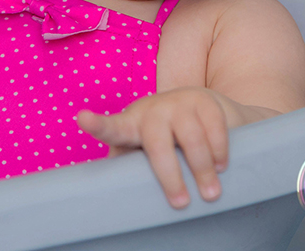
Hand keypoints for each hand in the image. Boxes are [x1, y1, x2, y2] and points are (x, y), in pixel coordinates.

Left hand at [75, 87, 228, 209]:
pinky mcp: (205, 100)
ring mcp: (180, 102)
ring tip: (210, 193)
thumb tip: (118, 200)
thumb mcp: (145, 152)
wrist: (205, 109)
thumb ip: (132, 169)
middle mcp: (154, 110)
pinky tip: (221, 166)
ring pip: (191, 139)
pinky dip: (219, 151)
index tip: (82, 119)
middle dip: (169, 176)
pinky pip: (214, 129)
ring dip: (202, 170)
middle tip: (180, 203)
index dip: (98, 125)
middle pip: (158, 144)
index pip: (112, 127)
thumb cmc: (167, 140)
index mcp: (132, 124)